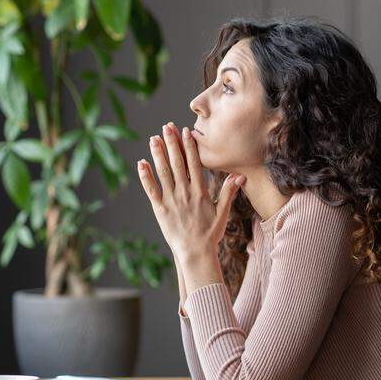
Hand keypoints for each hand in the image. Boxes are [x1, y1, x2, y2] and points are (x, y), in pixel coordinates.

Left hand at [137, 121, 245, 259]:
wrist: (195, 253)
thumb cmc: (210, 234)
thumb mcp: (223, 213)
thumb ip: (229, 192)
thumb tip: (240, 175)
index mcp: (200, 192)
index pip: (194, 164)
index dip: (190, 146)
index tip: (186, 131)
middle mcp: (185, 193)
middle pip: (177, 163)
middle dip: (172, 143)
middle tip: (166, 126)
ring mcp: (172, 200)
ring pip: (163, 173)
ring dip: (158, 154)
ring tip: (153, 139)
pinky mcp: (160, 209)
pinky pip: (151, 190)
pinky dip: (145, 176)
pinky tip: (141, 163)